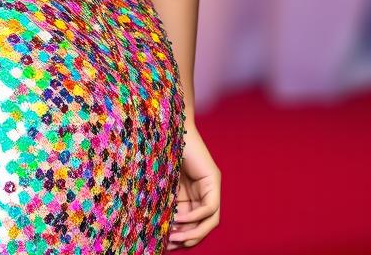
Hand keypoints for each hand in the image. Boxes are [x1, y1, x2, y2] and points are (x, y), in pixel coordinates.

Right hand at [167, 121, 220, 248]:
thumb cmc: (158, 150)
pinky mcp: (213, 179)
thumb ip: (163, 203)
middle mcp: (204, 192)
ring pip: (210, 221)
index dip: (181, 237)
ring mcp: (211, 186)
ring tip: (174, 236)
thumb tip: (156, 229)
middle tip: (169, 245)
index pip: (191, 223)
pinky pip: (210, 208)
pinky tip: (180, 219)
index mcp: (191, 194)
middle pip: (203, 226)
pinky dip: (196, 217)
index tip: (164, 245)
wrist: (166, 126)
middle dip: (187, 238)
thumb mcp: (161, 185)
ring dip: (193, 232)